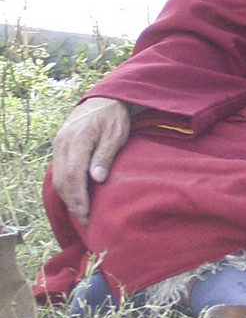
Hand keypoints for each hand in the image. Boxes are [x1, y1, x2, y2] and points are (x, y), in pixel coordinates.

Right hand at [50, 97, 131, 225]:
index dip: (79, 196)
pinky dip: (65, 186)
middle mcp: (63, 142)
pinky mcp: (59, 145)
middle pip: (62, 179)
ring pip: (57, 177)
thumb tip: (97, 179)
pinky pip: (58, 170)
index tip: (87, 213)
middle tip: (85, 219)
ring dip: (68, 197)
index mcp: (78, 138)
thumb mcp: (116, 134)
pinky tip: (75, 197)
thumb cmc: (114, 116)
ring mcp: (58, 143)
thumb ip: (105, 155)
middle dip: (73, 202)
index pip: (73, 174)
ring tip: (81, 212)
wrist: (103, 98)